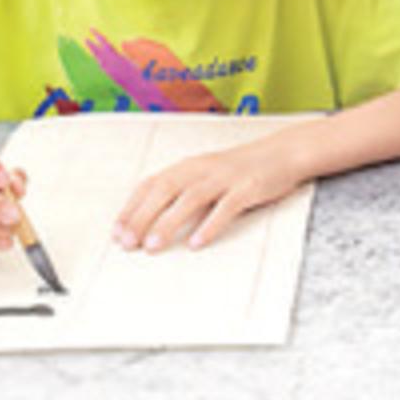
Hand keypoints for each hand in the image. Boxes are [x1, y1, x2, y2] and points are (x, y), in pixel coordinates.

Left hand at [113, 135, 301, 252]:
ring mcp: (225, 177)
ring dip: (169, 222)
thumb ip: (182, 193)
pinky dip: (209, 225)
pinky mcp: (248, 187)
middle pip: (165, 190)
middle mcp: (202, 168)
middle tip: (127, 244)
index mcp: (188, 166)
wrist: (283, 152)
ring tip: (153, 247)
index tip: (116, 233)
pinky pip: (226, 207)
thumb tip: (151, 224)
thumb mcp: (206, 175)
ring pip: (191, 198)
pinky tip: (196, 243)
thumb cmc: (240, 170)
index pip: (151, 184)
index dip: (131, 208)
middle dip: (143, 217)